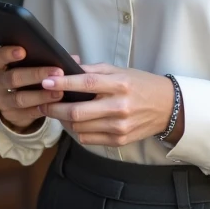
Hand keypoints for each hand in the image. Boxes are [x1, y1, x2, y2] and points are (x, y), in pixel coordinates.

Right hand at [0, 45, 72, 131]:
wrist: (15, 100)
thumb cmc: (26, 73)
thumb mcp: (30, 63)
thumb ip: (46, 57)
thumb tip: (73, 58)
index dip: (8, 53)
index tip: (23, 51)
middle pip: (12, 77)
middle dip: (36, 74)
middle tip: (57, 71)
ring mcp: (0, 100)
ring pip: (20, 98)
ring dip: (42, 95)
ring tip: (59, 91)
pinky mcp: (10, 115)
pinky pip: (27, 113)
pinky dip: (42, 108)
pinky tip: (55, 104)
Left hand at [40, 64, 180, 146]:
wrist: (167, 107)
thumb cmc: (141, 85)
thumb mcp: (120, 71)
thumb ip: (93, 71)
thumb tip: (66, 68)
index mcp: (120, 84)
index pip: (85, 84)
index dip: (63, 83)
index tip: (45, 81)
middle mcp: (119, 107)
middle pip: (78, 112)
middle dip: (55, 107)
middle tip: (42, 102)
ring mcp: (119, 126)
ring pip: (79, 127)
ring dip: (64, 119)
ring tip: (58, 110)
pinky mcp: (119, 140)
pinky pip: (88, 138)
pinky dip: (77, 130)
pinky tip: (76, 122)